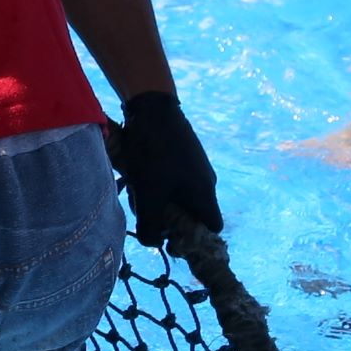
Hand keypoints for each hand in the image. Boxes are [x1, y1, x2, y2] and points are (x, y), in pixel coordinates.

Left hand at [111, 91, 223, 245]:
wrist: (152, 106)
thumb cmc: (154, 153)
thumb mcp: (149, 193)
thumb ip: (151, 225)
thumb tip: (152, 244)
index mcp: (205, 193)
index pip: (212, 227)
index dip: (194, 239)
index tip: (171, 238)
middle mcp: (206, 182)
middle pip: (190, 215)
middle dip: (167, 218)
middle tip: (146, 209)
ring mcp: (195, 167)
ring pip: (177, 197)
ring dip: (157, 200)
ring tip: (137, 187)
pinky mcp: (183, 156)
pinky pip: (171, 181)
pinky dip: (156, 184)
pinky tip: (138, 174)